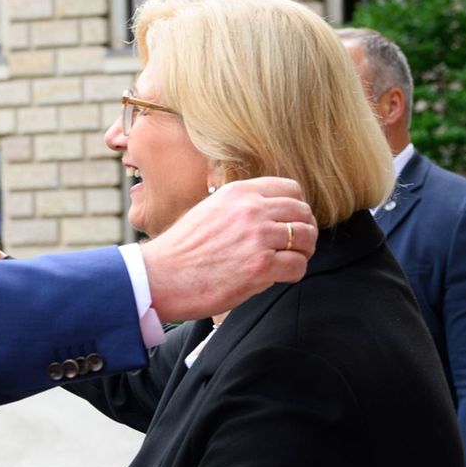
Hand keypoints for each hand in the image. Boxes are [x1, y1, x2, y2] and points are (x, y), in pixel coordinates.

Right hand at [141, 178, 317, 321]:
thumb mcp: (210, 211)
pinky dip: (294, 274)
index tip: (291, 224)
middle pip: (303, 213)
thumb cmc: (181, 251)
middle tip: (295, 248)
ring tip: (288, 263)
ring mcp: (257, 238)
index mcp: (238, 193)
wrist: (159, 278)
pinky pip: (298, 266)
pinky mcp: (260, 267)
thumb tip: (274, 216)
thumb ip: (241, 207)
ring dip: (302, 253)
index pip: (291, 189)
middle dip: (304, 231)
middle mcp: (251, 210)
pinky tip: (278, 277)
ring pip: (307, 238)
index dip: (297, 208)